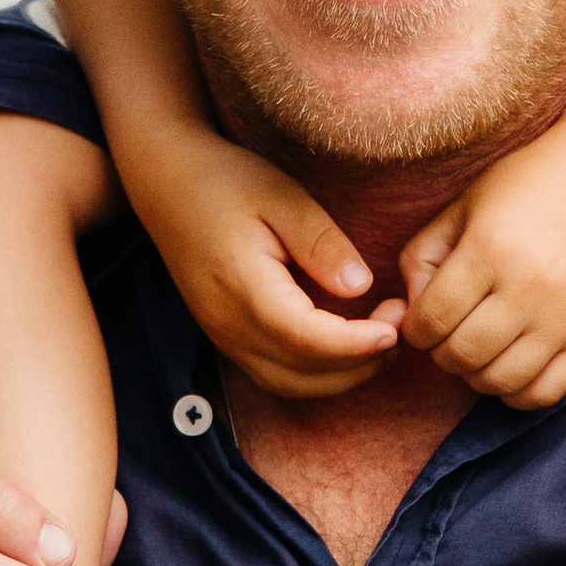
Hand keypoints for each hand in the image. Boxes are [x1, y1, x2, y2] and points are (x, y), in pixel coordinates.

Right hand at [127, 123, 400, 398]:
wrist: (166, 181)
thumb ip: (320, 243)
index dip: (358, 343)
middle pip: (302, 375)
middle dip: (360, 362)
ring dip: (341, 375)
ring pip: (290, 384)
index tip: (397, 325)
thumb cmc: (226, 180)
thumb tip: (360, 286)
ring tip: (380, 337)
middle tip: (398, 323)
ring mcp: (223, 337)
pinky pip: (275, 374)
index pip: (308, 340)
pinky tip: (345, 344)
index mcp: (243, 289)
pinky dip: (316, 372)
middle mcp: (228, 325)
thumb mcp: (281, 196)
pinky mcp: (225, 336)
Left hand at [396, 119, 565, 406]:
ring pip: (499, 381)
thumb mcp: (464, 205)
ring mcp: (565, 316)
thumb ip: (423, 257)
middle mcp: (529, 288)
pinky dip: (519, 392)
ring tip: (478, 348)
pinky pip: (547, 392)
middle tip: (448, 332)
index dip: (414, 328)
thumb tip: (411, 314)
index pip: (430, 320)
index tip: (422, 318)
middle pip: (460, 355)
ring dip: (475, 373)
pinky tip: (511, 364)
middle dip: (441, 351)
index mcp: (490, 249)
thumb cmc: (529, 182)